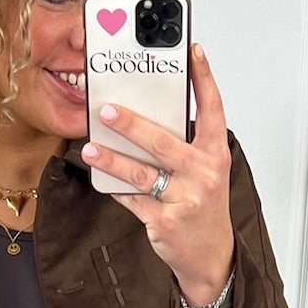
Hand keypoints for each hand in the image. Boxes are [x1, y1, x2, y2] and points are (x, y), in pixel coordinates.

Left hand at [80, 41, 234, 305]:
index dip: (204, 79)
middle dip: (132, 125)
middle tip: (107, 110)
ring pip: (142, 174)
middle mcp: (204, 173)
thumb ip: (184, 145)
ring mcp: (185, 199)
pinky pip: (133, 199)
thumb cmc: (203, 206)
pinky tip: (101, 178)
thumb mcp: (205, 171)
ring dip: (112, 160)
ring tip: (90, 148)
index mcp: (216, 154)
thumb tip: (145, 115)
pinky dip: (116, 188)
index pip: (212, 109)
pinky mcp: (165, 221)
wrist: (211, 255)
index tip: (192, 52)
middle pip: (163, 142)